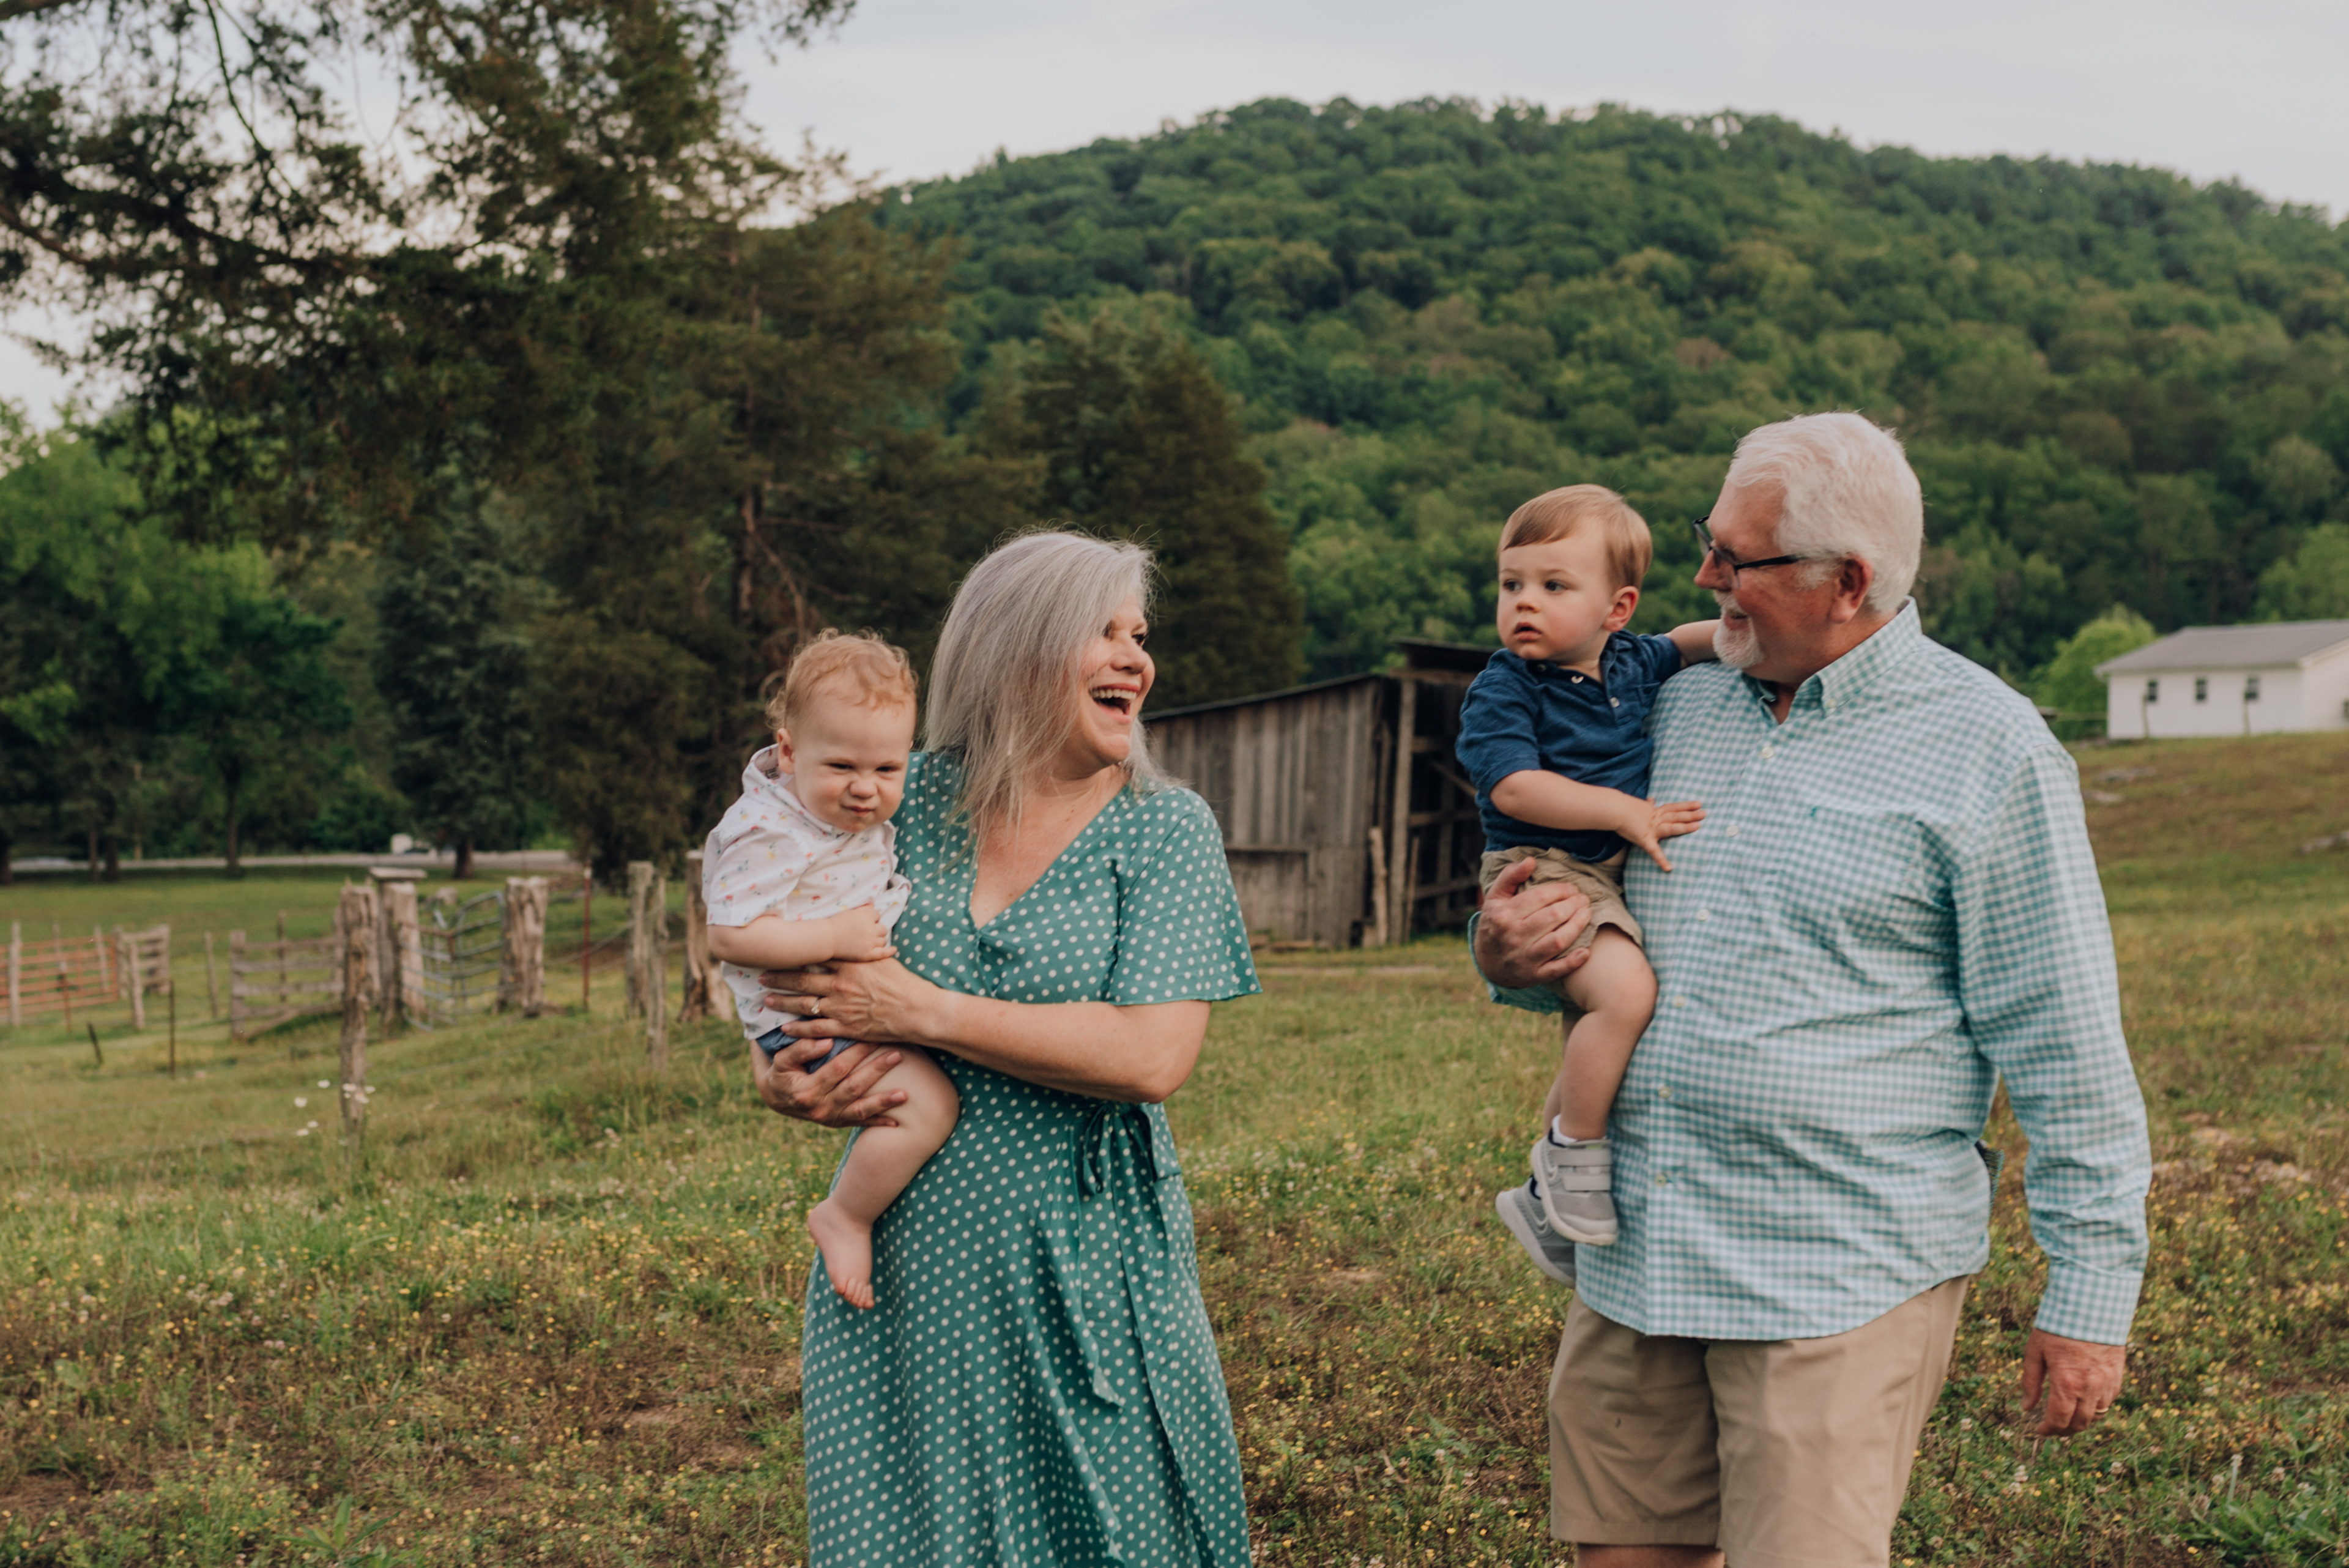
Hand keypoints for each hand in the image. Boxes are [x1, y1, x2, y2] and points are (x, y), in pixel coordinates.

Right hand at [748, 1034, 905, 1127]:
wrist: (778, 1099)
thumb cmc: (782, 1073)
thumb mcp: (782, 1060)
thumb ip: (801, 1049)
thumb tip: (827, 1042)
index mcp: (806, 1090)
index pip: (837, 1068)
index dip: (855, 1052)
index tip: (873, 1036)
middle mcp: (820, 1108)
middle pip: (853, 1087)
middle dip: (876, 1071)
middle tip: (897, 1055)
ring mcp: (830, 1118)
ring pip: (860, 1109)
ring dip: (883, 1102)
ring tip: (904, 1094)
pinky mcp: (838, 1123)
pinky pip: (860, 1123)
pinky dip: (878, 1122)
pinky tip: (897, 1120)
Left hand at [760, 956, 934, 1045]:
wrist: (919, 1011)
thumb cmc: (906, 984)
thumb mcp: (884, 959)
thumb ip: (864, 951)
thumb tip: (856, 938)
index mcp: (850, 963)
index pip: (815, 955)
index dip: (794, 954)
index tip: (779, 952)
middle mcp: (841, 984)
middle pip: (802, 979)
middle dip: (779, 978)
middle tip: (761, 976)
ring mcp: (842, 1006)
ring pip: (804, 1004)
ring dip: (782, 1002)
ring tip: (766, 1000)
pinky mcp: (846, 1027)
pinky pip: (816, 1029)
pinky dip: (799, 1029)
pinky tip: (785, 1029)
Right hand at [827, 904, 895, 962]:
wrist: (827, 939)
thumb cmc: (836, 924)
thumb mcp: (850, 912)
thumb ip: (863, 909)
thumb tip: (873, 907)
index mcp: (867, 916)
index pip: (877, 915)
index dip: (872, 918)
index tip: (864, 922)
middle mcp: (871, 929)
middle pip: (882, 928)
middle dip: (876, 929)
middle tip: (866, 932)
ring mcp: (870, 942)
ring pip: (883, 940)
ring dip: (878, 939)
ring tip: (870, 940)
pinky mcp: (868, 954)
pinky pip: (883, 953)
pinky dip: (889, 951)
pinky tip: (894, 949)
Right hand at [1473, 856, 1593, 989]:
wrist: (1487, 962)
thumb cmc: (1496, 924)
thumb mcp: (1495, 898)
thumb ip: (1510, 876)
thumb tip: (1531, 860)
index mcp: (1504, 915)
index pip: (1541, 897)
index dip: (1562, 890)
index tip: (1572, 889)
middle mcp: (1514, 936)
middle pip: (1553, 916)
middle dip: (1574, 904)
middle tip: (1583, 900)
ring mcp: (1524, 958)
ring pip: (1558, 941)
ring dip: (1578, 926)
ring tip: (1587, 914)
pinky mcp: (1533, 976)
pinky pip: (1557, 970)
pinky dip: (1573, 961)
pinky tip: (1586, 951)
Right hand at [1618, 797, 1704, 871]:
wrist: (1614, 810)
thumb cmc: (1623, 807)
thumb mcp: (1639, 805)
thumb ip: (1647, 805)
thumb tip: (1652, 799)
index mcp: (1655, 811)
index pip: (1674, 807)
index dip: (1687, 805)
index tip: (1699, 804)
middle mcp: (1656, 818)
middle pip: (1677, 816)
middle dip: (1691, 815)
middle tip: (1705, 814)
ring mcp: (1651, 829)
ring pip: (1672, 827)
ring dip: (1685, 827)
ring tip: (1698, 827)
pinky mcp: (1644, 839)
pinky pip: (1654, 851)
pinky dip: (1661, 860)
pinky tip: (1668, 868)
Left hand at [2021, 1327, 2126, 1436]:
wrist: (2090, 1306)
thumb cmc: (2057, 1326)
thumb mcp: (2035, 1350)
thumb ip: (2030, 1381)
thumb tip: (2026, 1407)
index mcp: (2066, 1382)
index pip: (2059, 1421)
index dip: (2048, 1430)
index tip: (2038, 1430)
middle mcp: (2090, 1387)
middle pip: (2079, 1424)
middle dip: (2064, 1430)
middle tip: (2051, 1427)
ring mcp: (2107, 1383)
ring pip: (2096, 1416)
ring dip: (2081, 1421)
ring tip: (2066, 1415)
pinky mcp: (2117, 1377)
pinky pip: (2108, 1402)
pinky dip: (2095, 1408)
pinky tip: (2083, 1401)